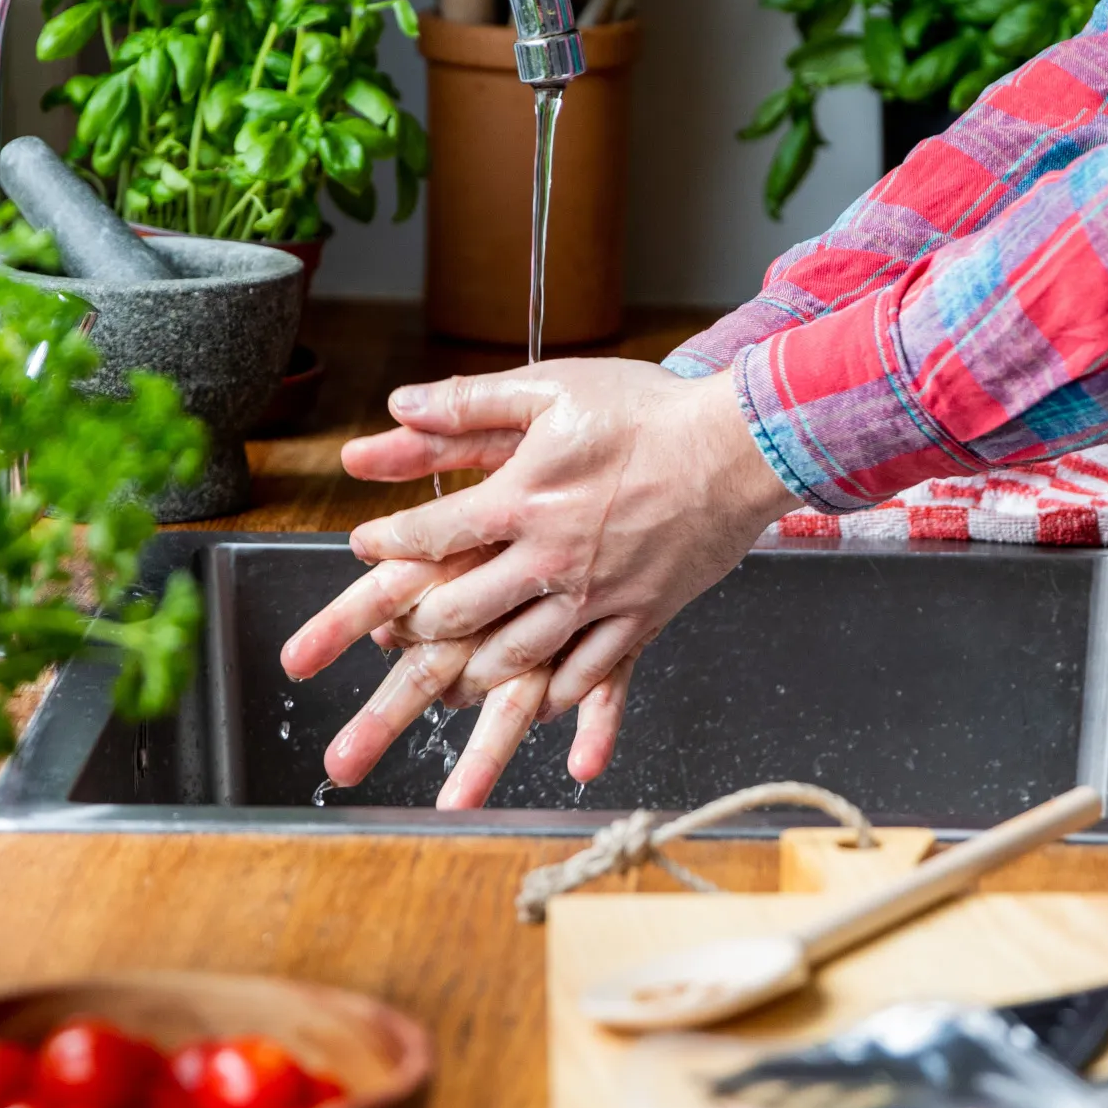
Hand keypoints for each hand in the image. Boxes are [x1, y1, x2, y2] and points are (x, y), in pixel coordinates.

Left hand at [280, 362, 803, 802]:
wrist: (743, 445)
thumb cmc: (648, 410)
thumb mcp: (552, 389)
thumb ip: (470, 402)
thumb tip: (396, 405)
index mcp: (525, 500)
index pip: (432, 533)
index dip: (388, 544)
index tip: (364, 548)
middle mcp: (553, 558)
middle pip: (461, 614)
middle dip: (411, 635)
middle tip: (385, 643)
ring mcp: (598, 597)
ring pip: (517, 659)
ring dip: (471, 681)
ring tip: (445, 693)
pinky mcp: (640, 619)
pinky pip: (591, 679)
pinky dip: (561, 707)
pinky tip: (541, 718)